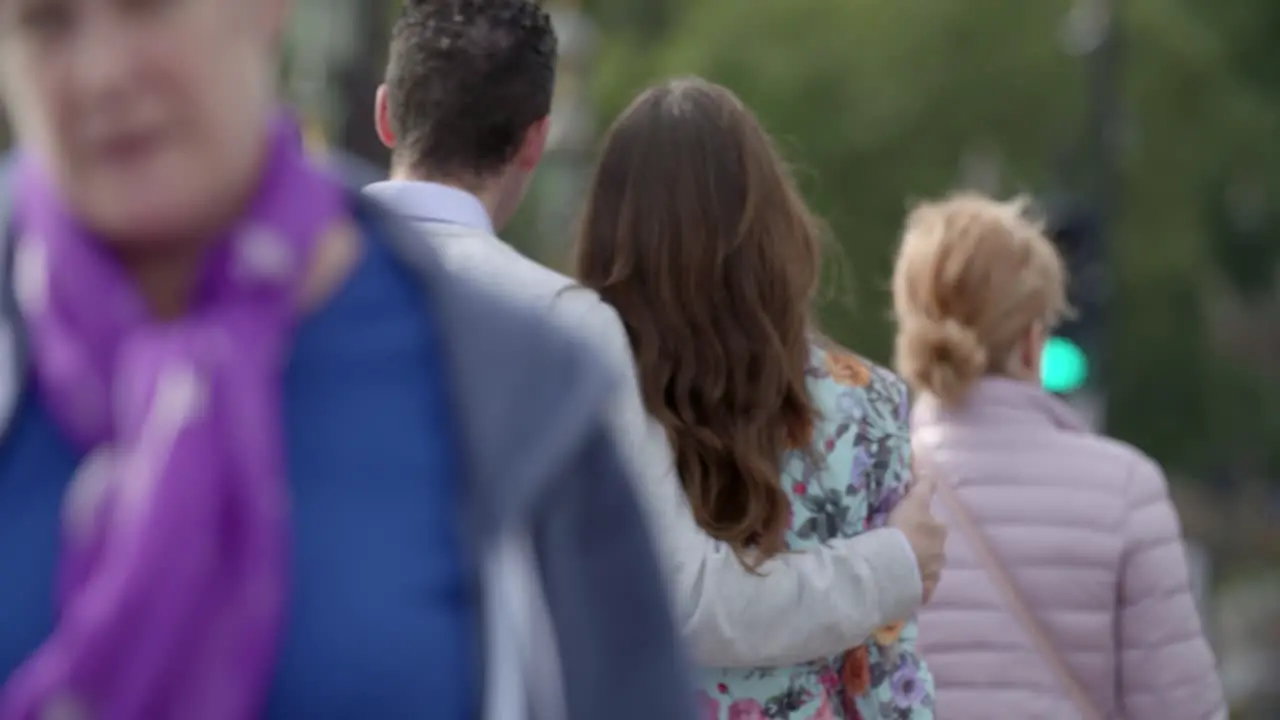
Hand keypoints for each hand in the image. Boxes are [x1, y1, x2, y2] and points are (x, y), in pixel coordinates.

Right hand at [889, 475, 946, 602]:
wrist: (893, 565)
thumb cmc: (904, 529)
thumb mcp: (913, 501)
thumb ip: (923, 485)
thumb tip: (930, 469)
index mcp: (939, 532)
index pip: (935, 525)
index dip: (924, 523)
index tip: (910, 524)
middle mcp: (941, 554)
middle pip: (932, 547)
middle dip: (922, 546)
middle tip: (901, 544)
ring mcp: (933, 575)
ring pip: (927, 568)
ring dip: (917, 565)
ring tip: (899, 565)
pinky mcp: (923, 593)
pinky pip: (920, 588)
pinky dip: (914, 585)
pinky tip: (902, 583)